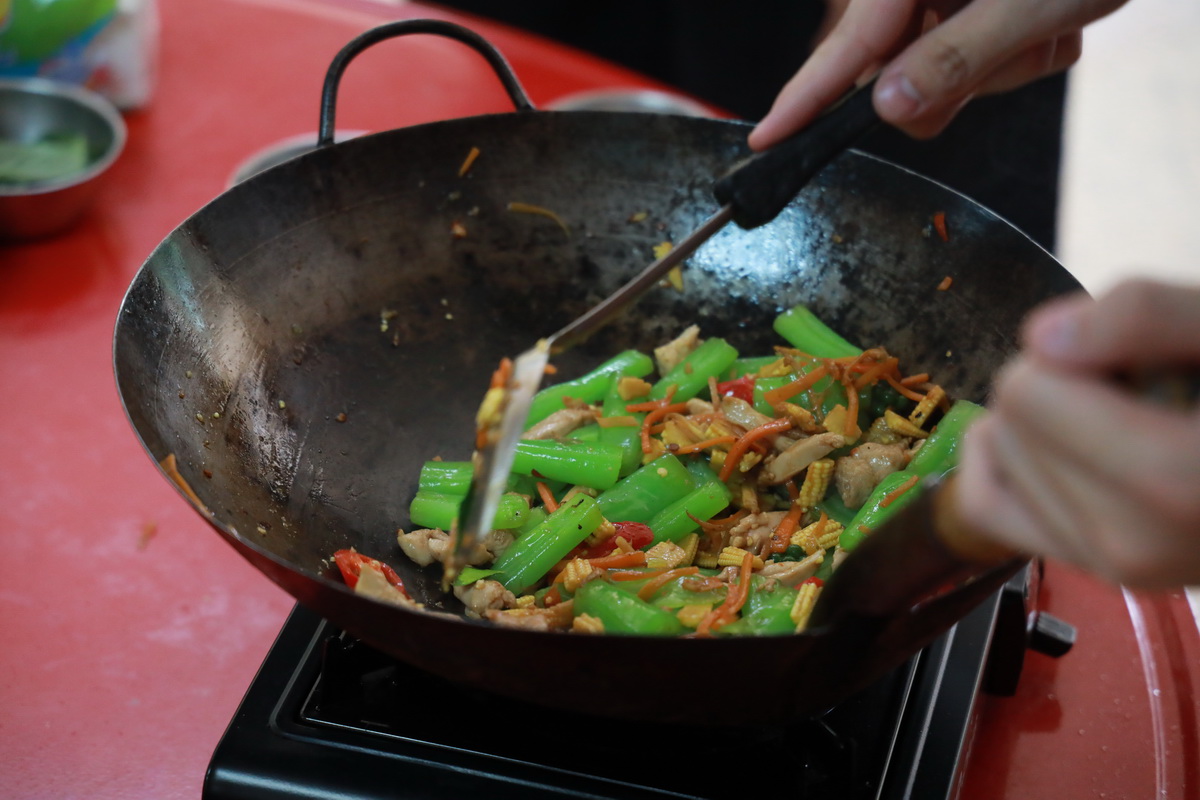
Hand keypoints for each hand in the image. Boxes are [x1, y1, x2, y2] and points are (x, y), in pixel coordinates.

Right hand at [750, 0, 1128, 144]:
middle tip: (1019, 48)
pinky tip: (1045, 21)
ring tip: (1045, 24)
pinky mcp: (962, 4)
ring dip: (998, 66)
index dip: (802, 101)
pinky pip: (968, 57)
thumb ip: (955, 59)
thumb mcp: (1031, 4)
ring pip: (937, 74)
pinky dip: (1011, 51)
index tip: (766, 140)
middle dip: (958, 80)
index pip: (844, 50)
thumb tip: (887, 107)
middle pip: (894, 73)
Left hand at [954, 279, 1199, 588]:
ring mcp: (1108, 567)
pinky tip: (1058, 438)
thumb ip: (1147, 314)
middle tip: (1143, 390)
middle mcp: (1137, 546)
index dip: (1077, 347)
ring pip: (1000, 452)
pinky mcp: (1084, 569)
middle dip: (1065, 384)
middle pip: (1011, 416)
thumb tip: (1042, 340)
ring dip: (1051, 422)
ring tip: (1135, 420)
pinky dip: (1004, 460)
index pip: (1029, 390)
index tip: (1142, 358)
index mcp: (1179, 483)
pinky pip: (984, 501)